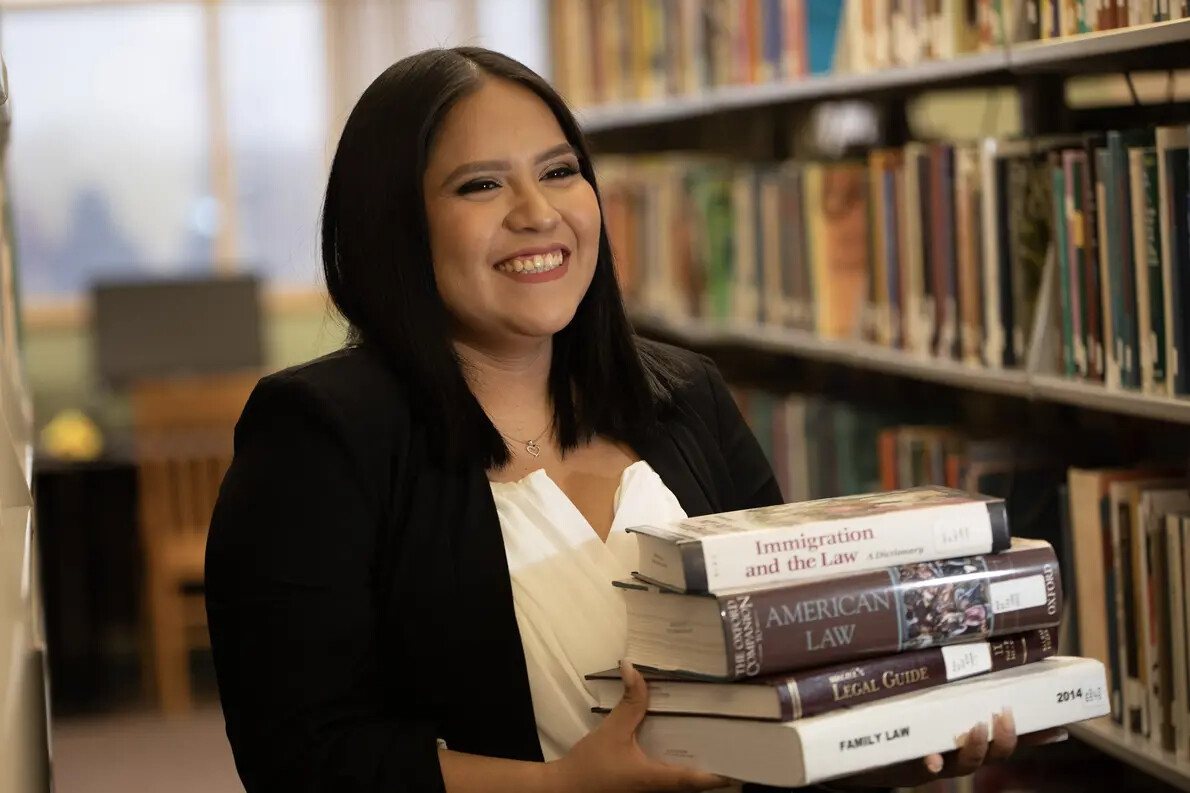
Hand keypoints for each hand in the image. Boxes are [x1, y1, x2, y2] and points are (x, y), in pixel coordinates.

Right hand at [546, 661, 731, 792]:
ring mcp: (648, 790)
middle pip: (692, 782)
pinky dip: (675, 763)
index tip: (739, 763)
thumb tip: (632, 666)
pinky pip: (665, 776)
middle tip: (728, 741)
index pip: (694, 780)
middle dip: (711, 765)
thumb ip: (628, 701)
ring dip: (693, 764)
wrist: (563, 789)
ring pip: (678, 780)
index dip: (718, 774)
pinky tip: (676, 744)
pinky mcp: (639, 786)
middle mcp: (656, 789)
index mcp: (655, 778)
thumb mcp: (612, 730)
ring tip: (710, 739)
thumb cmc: (591, 765)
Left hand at [826, 708, 1068, 789]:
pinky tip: (931, 759)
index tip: (1061, 724)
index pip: (1008, 736)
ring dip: (974, 749)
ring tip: (975, 729)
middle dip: (1004, 739)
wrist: (857, 750)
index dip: (1035, 734)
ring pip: (964, 764)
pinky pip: (920, 769)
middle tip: (1003, 716)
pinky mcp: (905, 765)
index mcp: (964, 735)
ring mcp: (932, 760)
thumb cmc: (898, 720)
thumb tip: (971, 654)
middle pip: (993, 753)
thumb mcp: (926, 700)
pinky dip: (929, 764)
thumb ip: (951, 685)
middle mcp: (954, 752)